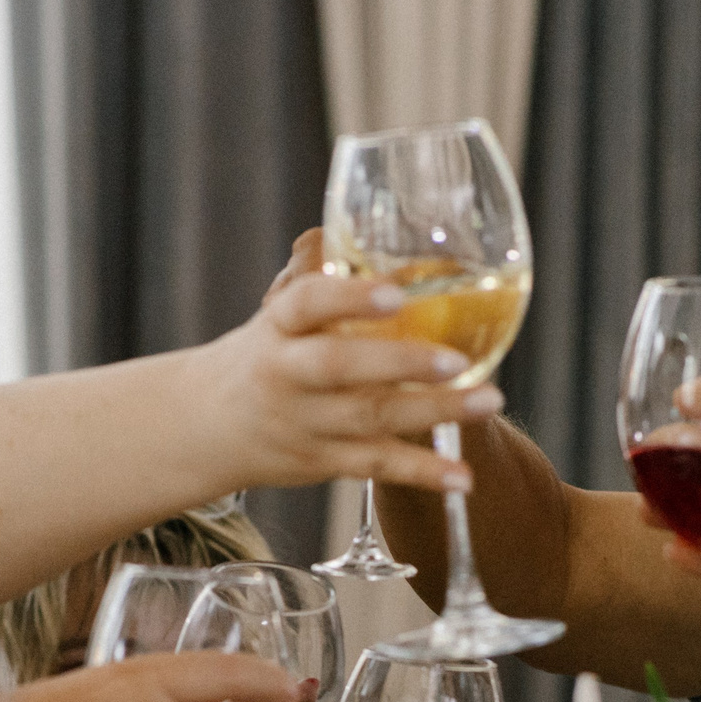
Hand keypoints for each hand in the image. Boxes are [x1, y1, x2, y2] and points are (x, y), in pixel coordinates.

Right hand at [186, 229, 503, 492]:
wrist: (211, 426)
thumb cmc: (268, 353)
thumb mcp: (279, 312)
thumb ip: (321, 273)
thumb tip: (369, 224)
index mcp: (277, 326)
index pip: (306, 304)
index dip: (349, 297)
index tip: (395, 293)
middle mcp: (286, 375)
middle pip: (338, 367)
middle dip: (400, 363)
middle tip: (456, 359)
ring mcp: (305, 422)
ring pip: (368, 418)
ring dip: (433, 411)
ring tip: (489, 400)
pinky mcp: (322, 461)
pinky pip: (375, 466)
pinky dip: (422, 474)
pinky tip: (463, 477)